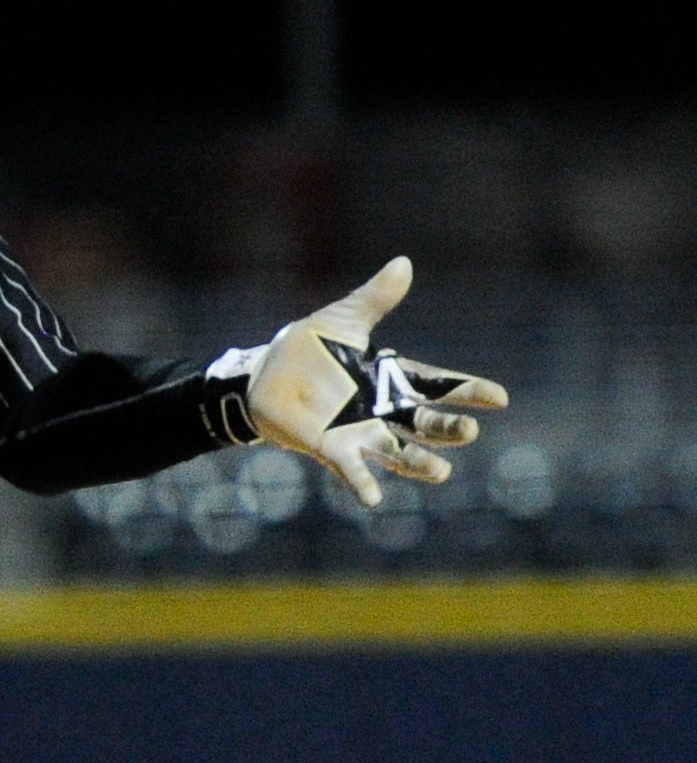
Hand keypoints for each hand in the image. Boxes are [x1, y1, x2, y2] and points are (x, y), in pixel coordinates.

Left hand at [241, 256, 508, 507]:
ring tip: (442, 472)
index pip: (438, 385)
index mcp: (391, 378)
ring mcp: (359, 431)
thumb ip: (374, 299)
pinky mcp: (331, 448)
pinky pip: (352, 469)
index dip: (467, 392)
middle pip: (425, 422)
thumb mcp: (342, 319)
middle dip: (447, 429)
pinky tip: (373, 498)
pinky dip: (363, 483)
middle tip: (470, 431)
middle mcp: (382, 409)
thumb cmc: (307, 347)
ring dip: (420, 464)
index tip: (499, 398)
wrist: (263, 374)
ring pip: (399, 452)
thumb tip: (404, 263)